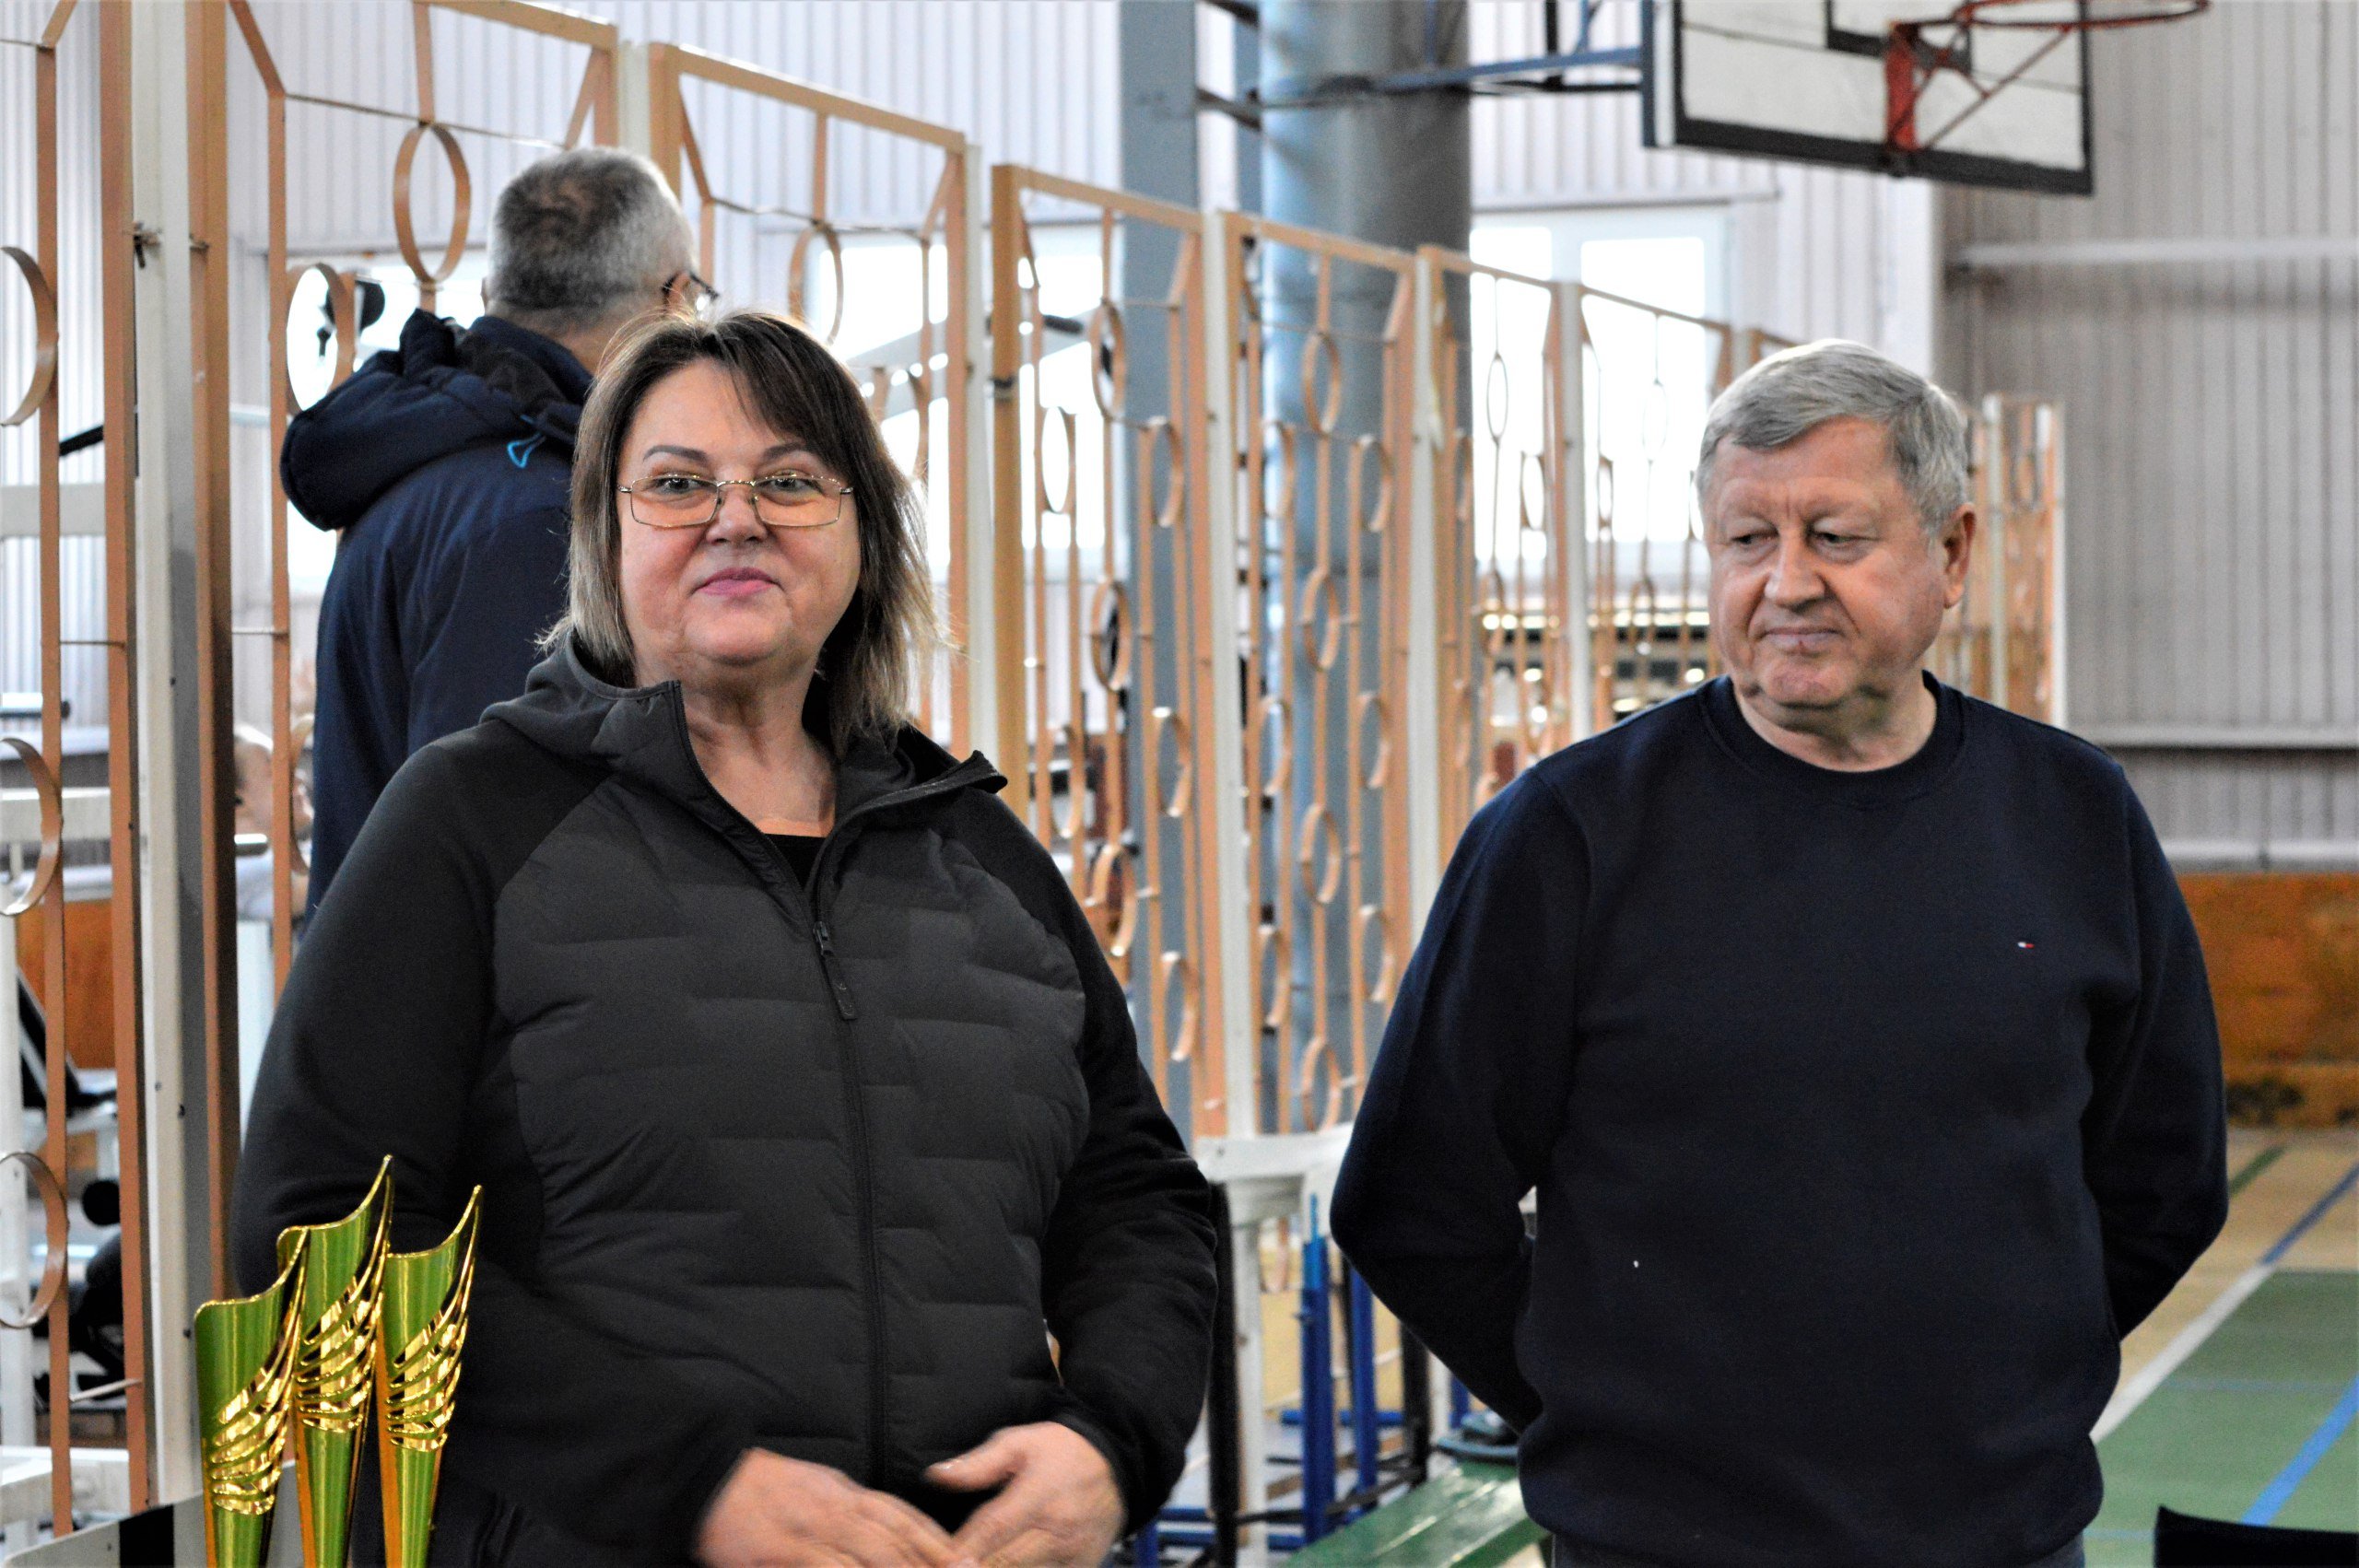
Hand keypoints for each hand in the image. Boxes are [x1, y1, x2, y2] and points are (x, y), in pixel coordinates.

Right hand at [697, 1449, 959, 1567]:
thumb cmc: (754, 1490)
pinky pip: (826, 1565)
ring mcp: (809, 1524)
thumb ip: (843, 1508)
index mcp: (841, 1491)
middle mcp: (834, 1504)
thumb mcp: (808, 1489)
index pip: (900, 1515)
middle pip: (896, 1535)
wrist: (702, 1474)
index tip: (965, 1559)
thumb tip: (878, 1527)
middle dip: (934, 1560)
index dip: (935, 1539)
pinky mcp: (781, 1545)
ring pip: (870, 1551)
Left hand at [926, 1423, 1124, 1566]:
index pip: (992, 1529)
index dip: (961, 1548)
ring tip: (971, 1566)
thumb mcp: (1020, 1443)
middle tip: (947, 1566)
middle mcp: (1059, 1529)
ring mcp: (1073, 1554)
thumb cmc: (1061, 1452)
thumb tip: (935, 1475)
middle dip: (972, 1567)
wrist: (1116, 1466)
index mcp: (1040, 1494)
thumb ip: (978, 1463)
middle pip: (1005, 1562)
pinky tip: (1001, 1566)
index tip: (938, 1558)